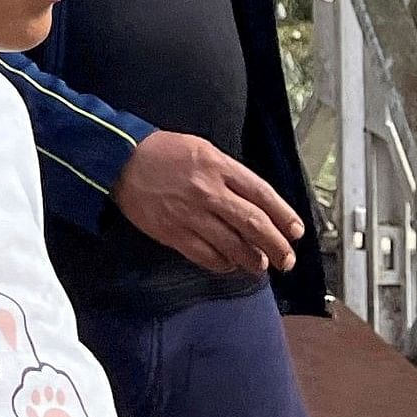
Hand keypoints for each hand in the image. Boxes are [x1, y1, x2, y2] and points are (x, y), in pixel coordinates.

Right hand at [113, 131, 301, 274]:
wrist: (120, 160)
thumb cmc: (163, 153)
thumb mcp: (202, 150)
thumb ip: (230, 174)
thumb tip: (256, 204)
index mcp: (218, 166)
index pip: (262, 195)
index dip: (284, 216)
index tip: (296, 232)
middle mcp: (208, 191)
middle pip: (253, 224)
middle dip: (276, 246)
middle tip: (287, 260)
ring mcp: (190, 214)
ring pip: (233, 245)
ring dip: (253, 260)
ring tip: (260, 267)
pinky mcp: (172, 232)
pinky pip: (206, 255)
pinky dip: (223, 264)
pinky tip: (229, 265)